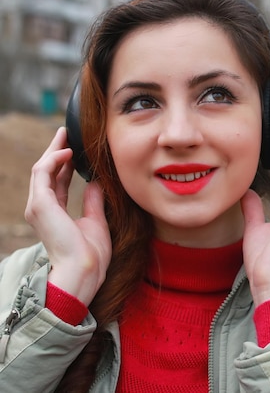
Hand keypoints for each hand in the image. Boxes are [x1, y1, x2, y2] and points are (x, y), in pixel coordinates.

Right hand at [24, 127, 110, 304]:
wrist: (85, 270)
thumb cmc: (91, 254)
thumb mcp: (95, 221)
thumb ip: (93, 202)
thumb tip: (95, 184)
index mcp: (54, 214)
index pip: (56, 182)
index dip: (64, 165)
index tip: (75, 150)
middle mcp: (42, 209)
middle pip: (46, 172)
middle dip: (56, 151)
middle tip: (67, 134)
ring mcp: (38, 207)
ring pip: (42, 169)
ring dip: (54, 151)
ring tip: (66, 136)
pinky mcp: (40, 205)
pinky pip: (42, 174)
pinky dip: (53, 160)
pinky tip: (68, 151)